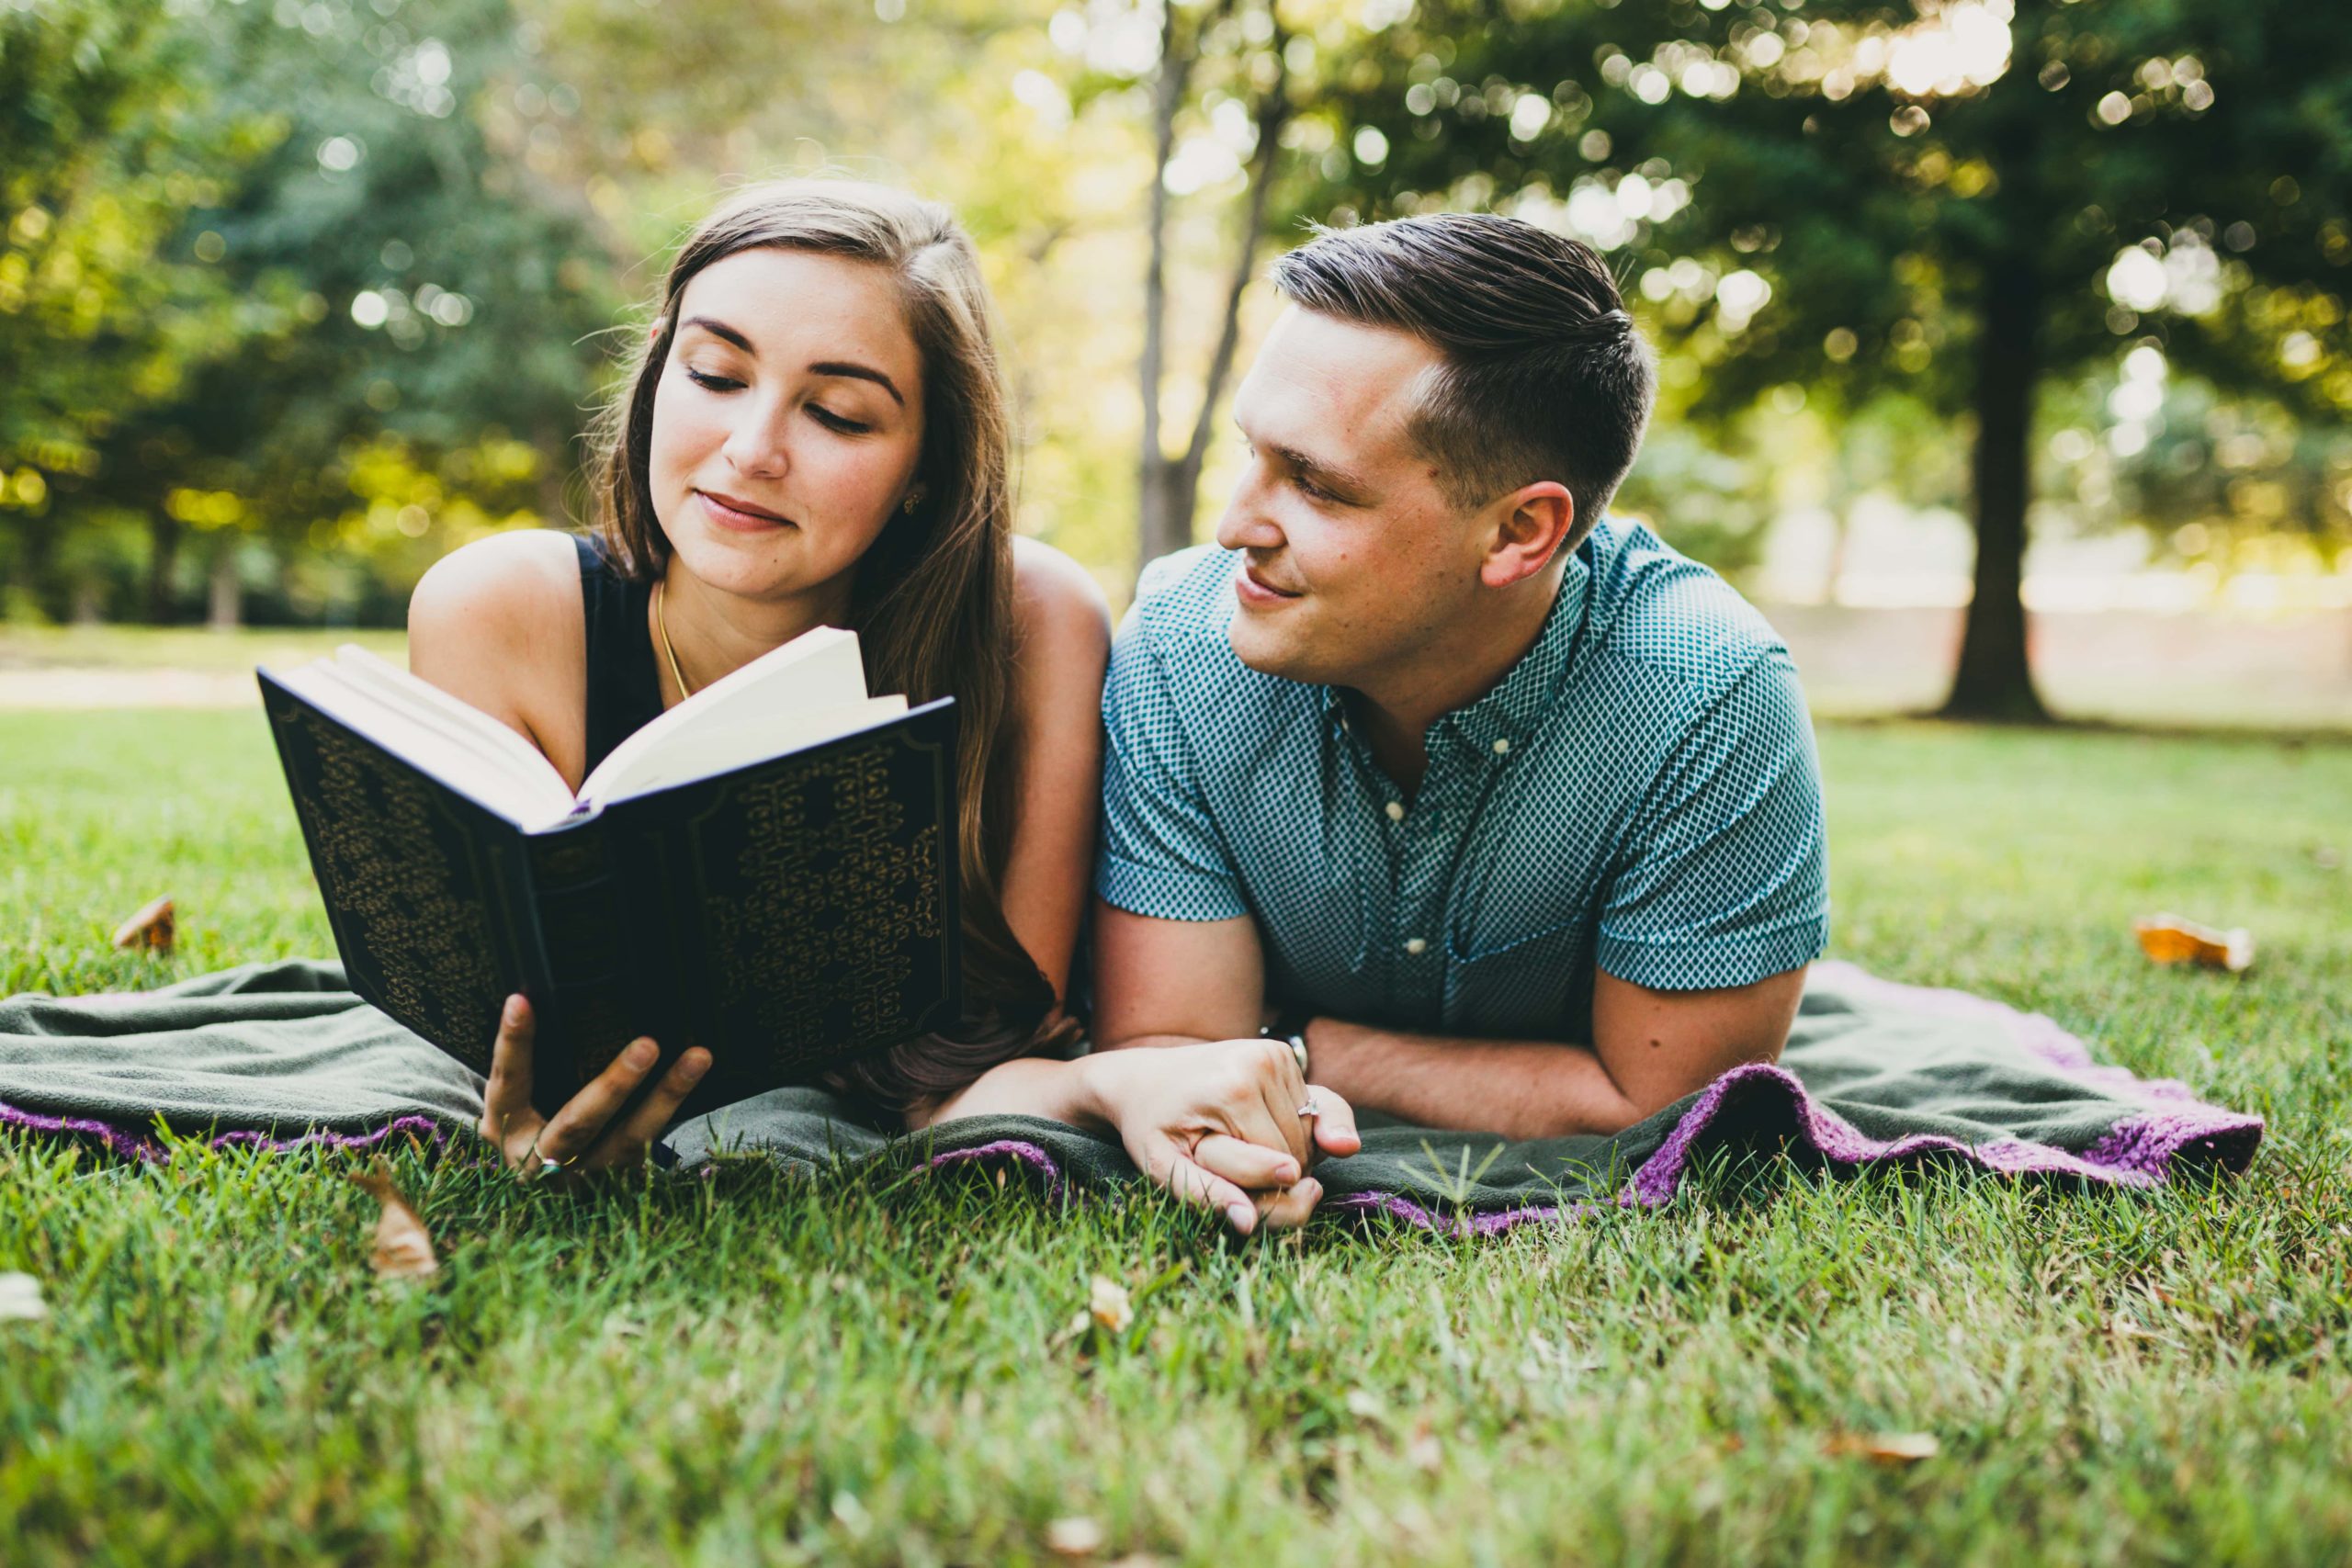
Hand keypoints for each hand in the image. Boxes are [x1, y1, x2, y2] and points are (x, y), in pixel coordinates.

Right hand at [477, 994, 710, 1180]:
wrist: (543, 1188)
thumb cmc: (530, 1122)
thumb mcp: (519, 1099)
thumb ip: (534, 1063)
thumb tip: (545, 997)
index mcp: (507, 1129)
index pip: (509, 1082)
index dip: (513, 1045)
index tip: (521, 1003)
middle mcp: (541, 1160)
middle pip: (578, 1124)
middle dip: (614, 1086)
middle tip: (648, 1045)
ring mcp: (585, 1175)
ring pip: (630, 1139)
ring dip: (667, 1096)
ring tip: (698, 1057)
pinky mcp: (619, 1179)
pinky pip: (652, 1144)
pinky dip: (674, 1108)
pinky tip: (696, 1076)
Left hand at [1088, 1036, 1361, 1235]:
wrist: (1143, 1079)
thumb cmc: (1151, 1127)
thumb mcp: (1164, 1167)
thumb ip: (1207, 1196)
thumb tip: (1248, 1223)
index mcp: (1235, 1090)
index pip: (1281, 1165)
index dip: (1260, 1185)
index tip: (1227, 1178)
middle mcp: (1260, 1062)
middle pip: (1298, 1145)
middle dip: (1276, 1167)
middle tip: (1231, 1162)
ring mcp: (1273, 1053)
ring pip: (1307, 1129)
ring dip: (1285, 1147)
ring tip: (1239, 1141)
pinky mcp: (1279, 1052)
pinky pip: (1306, 1108)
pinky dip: (1288, 1125)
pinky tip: (1252, 1121)